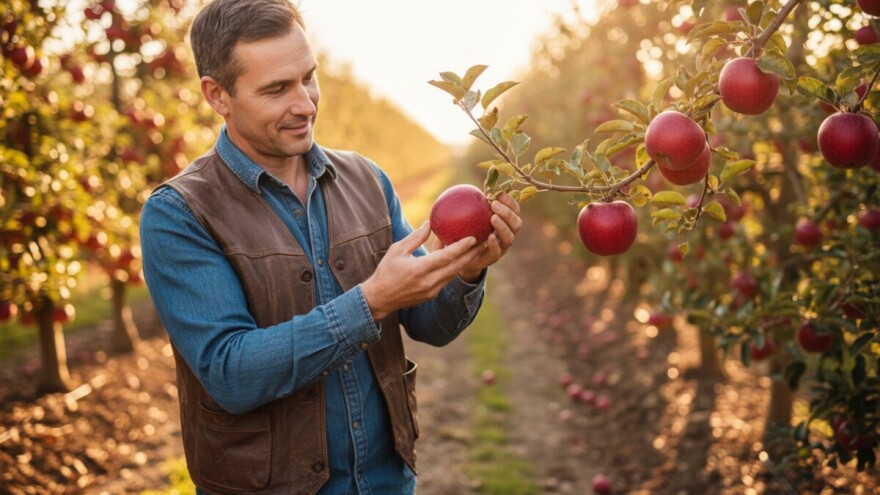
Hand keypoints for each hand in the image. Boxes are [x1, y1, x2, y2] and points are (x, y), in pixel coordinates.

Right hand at [361, 222, 482, 319]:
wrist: (379, 299)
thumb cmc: (386, 271)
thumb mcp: (397, 250)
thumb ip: (415, 237)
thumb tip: (429, 223)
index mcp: (420, 269)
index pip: (446, 257)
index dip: (461, 247)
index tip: (474, 237)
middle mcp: (429, 281)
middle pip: (456, 267)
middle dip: (472, 254)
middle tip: (485, 242)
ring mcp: (432, 290)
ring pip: (454, 273)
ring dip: (466, 262)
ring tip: (477, 250)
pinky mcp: (432, 294)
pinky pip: (447, 279)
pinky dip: (454, 268)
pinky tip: (460, 259)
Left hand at [448, 193, 521, 282]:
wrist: (462, 258)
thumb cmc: (464, 233)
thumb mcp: (465, 220)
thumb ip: (466, 207)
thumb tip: (455, 191)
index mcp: (504, 222)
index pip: (514, 210)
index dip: (510, 202)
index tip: (500, 194)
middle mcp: (506, 234)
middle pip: (516, 223)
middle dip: (507, 213)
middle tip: (494, 205)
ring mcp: (502, 247)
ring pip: (509, 237)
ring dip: (503, 226)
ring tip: (493, 218)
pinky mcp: (493, 258)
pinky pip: (497, 251)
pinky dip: (494, 244)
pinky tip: (489, 237)